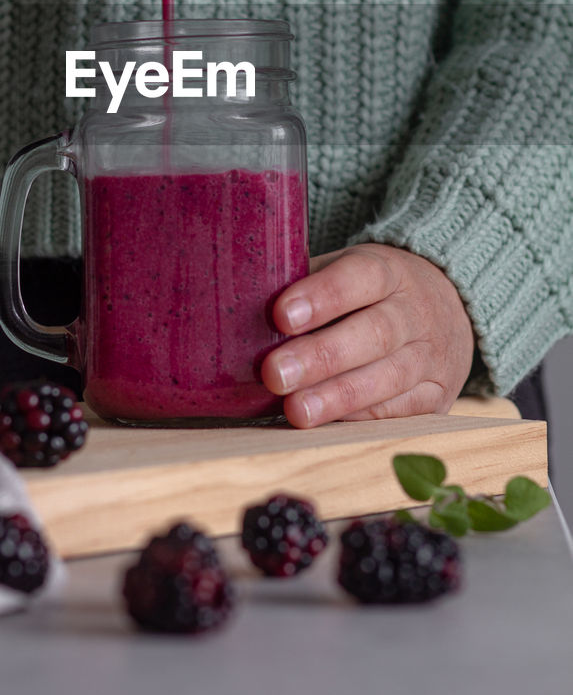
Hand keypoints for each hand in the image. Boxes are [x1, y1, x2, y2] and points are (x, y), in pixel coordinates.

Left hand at [260, 244, 475, 426]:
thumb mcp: (348, 270)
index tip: (281, 315)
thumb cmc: (374, 291)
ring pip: (387, 378)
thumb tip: (243, 312)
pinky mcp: (439, 396)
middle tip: (275, 374)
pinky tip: (328, 424)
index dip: (322, 296)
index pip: (359, 278)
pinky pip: (401, 412)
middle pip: (372, 333)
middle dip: (320, 357)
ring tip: (295, 410)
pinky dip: (362, 418)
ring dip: (337, 398)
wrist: (450, 308)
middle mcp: (416, 312)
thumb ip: (307, 285)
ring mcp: (432, 356)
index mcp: (389, 271)